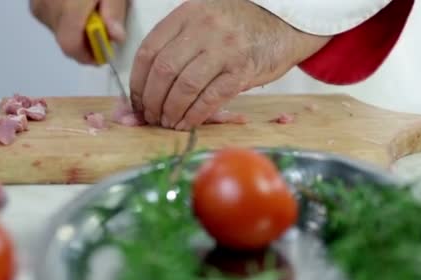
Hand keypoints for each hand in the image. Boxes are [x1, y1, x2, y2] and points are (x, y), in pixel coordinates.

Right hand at [30, 0, 127, 63]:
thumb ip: (114, 11)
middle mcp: (47, 5)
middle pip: (65, 41)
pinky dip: (65, 19)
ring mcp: (38, 4)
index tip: (102, 55)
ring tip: (88, 11)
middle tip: (102, 29)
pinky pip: (50, 20)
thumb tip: (116, 36)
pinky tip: (75, 6)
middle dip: (85, 42)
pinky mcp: (34, 2)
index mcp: (68, 4)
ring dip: (75, 30)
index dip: (87, 56)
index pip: (69, 44)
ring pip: (57, 32)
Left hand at [130, 0, 330, 130]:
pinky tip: (187, 123)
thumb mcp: (204, 21)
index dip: (137, 82)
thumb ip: (178, 45)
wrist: (284, 22)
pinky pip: (210, 98)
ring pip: (185, 86)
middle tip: (151, 117)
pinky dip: (194, 115)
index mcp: (187, 14)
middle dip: (152, 101)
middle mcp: (204, 28)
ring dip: (171, 111)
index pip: (149, 51)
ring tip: (168, 122)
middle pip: (164, 70)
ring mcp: (224, 48)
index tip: (136, 101)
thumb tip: (149, 88)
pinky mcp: (242, 70)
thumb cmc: (239, 27)